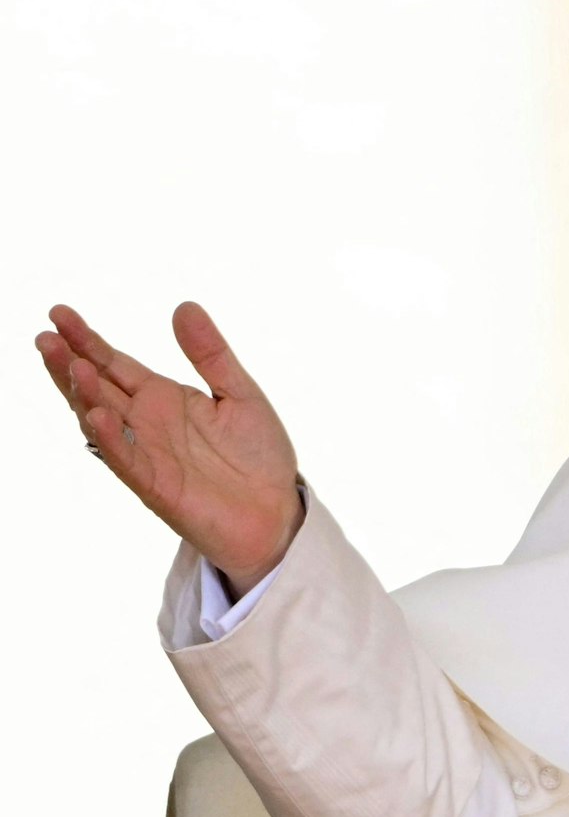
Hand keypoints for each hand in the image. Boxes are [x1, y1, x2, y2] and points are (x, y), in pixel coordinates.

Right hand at [35, 302, 303, 593]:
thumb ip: (211, 354)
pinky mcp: (156, 486)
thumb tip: (184, 306)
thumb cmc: (258, 455)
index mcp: (163, 397)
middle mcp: (146, 423)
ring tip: (72, 366)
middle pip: (96, 388)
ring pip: (101, 421)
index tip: (58, 312)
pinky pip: (126, 459)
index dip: (87, 340)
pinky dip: (110, 438)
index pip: (114, 363)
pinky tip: (96, 415)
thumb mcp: (240, 393)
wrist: (277, 511)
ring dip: (84, 395)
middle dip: (69, 363)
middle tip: (44, 336)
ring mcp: (146, 453)